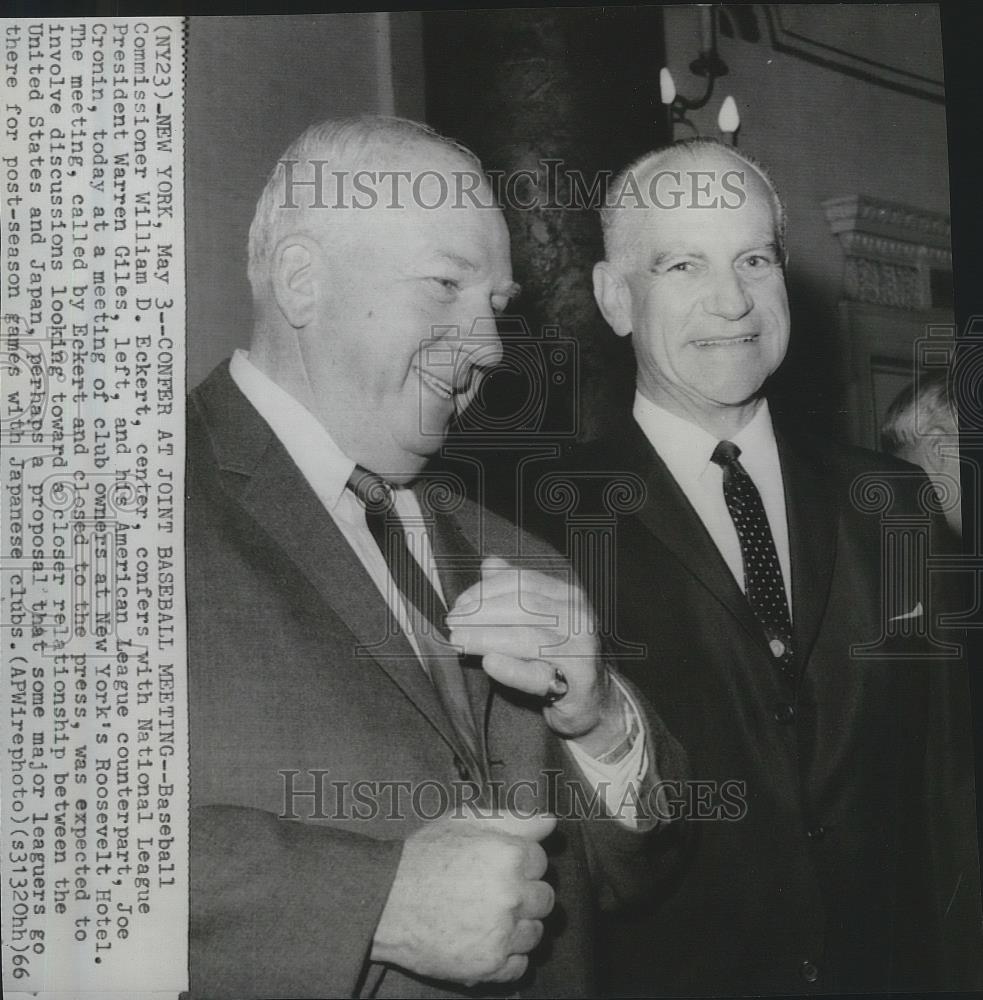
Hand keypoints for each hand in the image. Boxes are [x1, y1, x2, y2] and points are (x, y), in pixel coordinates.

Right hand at [371, 810, 555, 984]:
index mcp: (510, 855)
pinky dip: (506, 957)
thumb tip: (551, 822)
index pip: (541, 861)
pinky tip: (483, 941)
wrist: (385, 901)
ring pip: (534, 933)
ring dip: (517, 927)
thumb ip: (514, 819)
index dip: (519, 862)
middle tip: (492, 893)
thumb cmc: (424, 856)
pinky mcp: (490, 965)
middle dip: (524, 895)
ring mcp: (502, 933)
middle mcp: (512, 894)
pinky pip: (520, 966)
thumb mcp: (464, 820)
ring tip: (485, 917)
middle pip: (545, 899)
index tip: (497, 866)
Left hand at [446, 557, 626, 753]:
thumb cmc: (559, 656)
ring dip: (486, 637)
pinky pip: (540, 674)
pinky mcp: (578, 682)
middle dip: (481, 612)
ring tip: (458, 642)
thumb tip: (490, 563)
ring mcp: (581, 648)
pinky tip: (489, 663)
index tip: (458, 605)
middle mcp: (578, 616)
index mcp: (568, 595)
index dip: (485, 590)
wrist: (594, 700)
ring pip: (527, 637)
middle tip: (452, 623)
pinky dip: (512, 669)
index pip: (522, 581)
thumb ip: (517, 591)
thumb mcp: (541, 619)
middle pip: (523, 605)